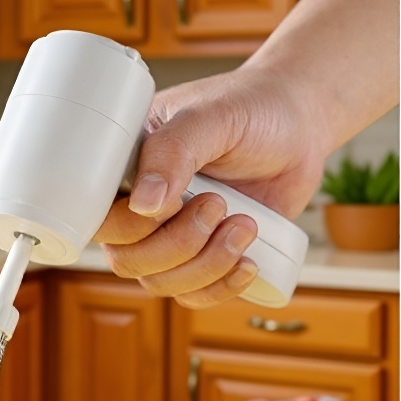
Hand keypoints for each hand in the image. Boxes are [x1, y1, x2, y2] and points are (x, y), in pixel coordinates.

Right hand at [94, 64, 326, 307]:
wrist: (299, 123)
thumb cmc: (251, 107)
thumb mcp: (210, 117)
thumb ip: (172, 152)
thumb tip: (143, 204)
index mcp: (128, 166)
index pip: (100, 217)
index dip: (132, 226)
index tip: (177, 202)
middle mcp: (143, 205)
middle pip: (127, 260)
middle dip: (179, 244)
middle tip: (219, 204)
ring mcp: (173, 233)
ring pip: (161, 282)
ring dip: (207, 264)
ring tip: (246, 224)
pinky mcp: (206, 254)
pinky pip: (194, 294)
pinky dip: (221, 287)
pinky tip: (249, 261)